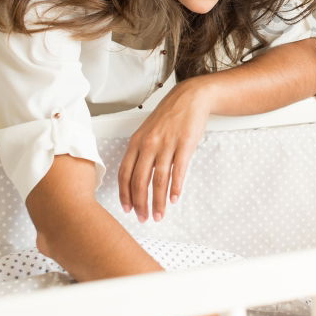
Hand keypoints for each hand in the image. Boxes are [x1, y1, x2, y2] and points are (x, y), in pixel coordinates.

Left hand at [118, 77, 212, 221]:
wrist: (191, 97)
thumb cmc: (170, 115)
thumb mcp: (148, 131)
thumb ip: (142, 152)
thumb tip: (138, 176)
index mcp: (136, 141)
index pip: (125, 173)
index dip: (125, 194)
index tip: (127, 208)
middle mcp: (148, 144)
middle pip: (140, 180)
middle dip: (140, 203)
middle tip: (144, 218)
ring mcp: (166, 144)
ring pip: (159, 179)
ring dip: (159, 201)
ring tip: (160, 214)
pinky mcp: (184, 144)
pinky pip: (178, 171)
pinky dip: (176, 187)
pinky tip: (175, 198)